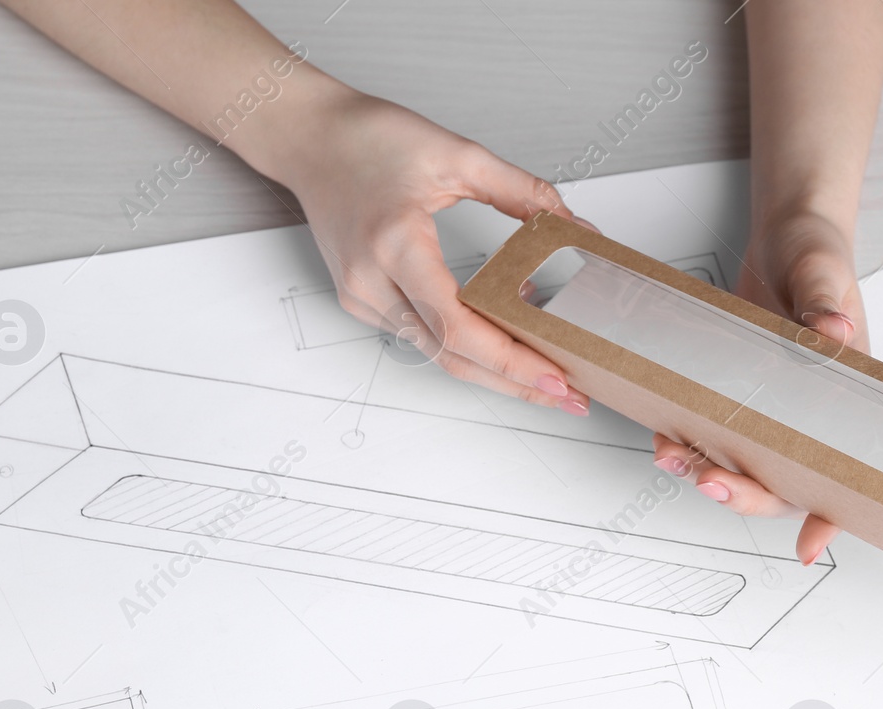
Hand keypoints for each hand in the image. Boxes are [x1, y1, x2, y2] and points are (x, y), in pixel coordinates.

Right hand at [270, 89, 592, 413]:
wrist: (309, 137)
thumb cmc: (366, 138)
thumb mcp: (456, 153)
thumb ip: (521, 191)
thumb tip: (573, 226)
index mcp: (395, 244)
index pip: (459, 327)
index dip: (512, 362)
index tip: (557, 378)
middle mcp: (371, 281)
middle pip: (452, 357)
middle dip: (515, 384)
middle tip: (569, 396)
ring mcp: (362, 297)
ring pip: (437, 355)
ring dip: (493, 372)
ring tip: (547, 378)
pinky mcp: (363, 301)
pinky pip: (422, 338)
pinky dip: (465, 348)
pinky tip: (503, 345)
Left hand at [652, 209, 865, 564]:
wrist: (790, 233)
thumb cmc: (820, 255)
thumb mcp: (826, 272)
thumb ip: (826, 302)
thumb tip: (832, 331)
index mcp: (848, 400)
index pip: (848, 472)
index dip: (830, 515)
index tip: (809, 545)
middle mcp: (809, 415)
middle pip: (784, 482)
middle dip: (744, 493)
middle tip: (708, 480)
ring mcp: (772, 408)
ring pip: (744, 464)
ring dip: (707, 471)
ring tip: (672, 457)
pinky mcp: (738, 393)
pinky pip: (715, 431)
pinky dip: (689, 440)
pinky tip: (665, 434)